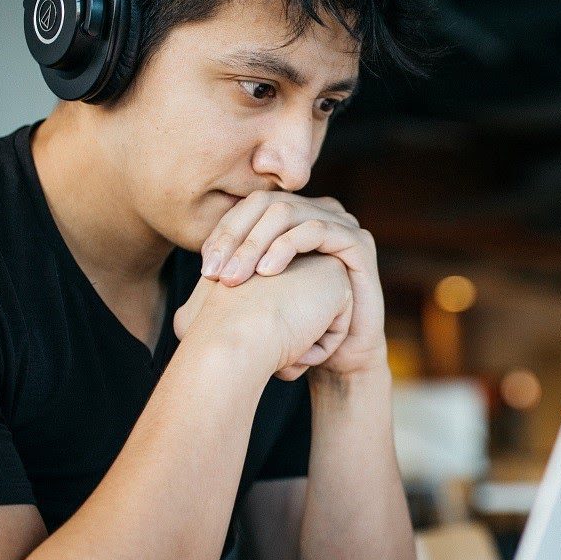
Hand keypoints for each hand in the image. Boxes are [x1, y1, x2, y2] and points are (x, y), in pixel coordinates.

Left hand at [198, 192, 386, 376]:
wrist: (341, 356)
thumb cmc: (298, 326)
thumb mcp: (260, 294)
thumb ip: (237, 268)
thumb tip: (202, 258)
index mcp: (294, 217)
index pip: (249, 207)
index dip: (224, 231)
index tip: (206, 268)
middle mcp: (318, 212)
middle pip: (265, 204)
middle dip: (235, 237)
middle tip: (215, 273)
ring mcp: (341, 223)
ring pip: (287, 213)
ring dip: (254, 243)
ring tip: (235, 278)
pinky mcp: (358, 242)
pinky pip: (316, 230)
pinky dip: (286, 246)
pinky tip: (267, 272)